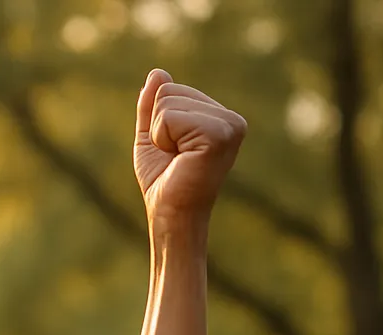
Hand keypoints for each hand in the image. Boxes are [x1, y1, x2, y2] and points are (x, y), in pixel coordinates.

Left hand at [133, 69, 245, 230]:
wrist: (170, 213)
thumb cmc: (163, 180)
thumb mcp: (152, 137)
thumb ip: (152, 107)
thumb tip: (157, 73)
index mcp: (218, 116)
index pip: (169, 89)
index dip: (158, 123)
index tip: (173, 150)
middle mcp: (230, 117)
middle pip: (168, 91)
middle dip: (158, 127)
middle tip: (175, 156)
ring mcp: (229, 124)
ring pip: (167, 103)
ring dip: (161, 135)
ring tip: (179, 158)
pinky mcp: (220, 133)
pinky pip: (170, 117)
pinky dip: (164, 139)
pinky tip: (181, 159)